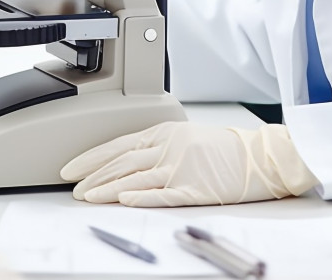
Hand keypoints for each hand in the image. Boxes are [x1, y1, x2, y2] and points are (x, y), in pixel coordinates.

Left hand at [60, 121, 317, 206]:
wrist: (259, 156)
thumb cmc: (224, 149)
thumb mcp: (185, 136)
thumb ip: (157, 146)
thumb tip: (125, 164)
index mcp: (165, 132)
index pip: (119, 144)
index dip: (92, 157)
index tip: (71, 168)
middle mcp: (169, 147)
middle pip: (122, 161)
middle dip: (92, 176)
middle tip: (72, 188)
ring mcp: (181, 167)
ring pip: (135, 178)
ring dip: (106, 189)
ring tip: (86, 198)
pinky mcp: (194, 188)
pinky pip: (162, 194)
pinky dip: (141, 196)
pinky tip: (123, 200)